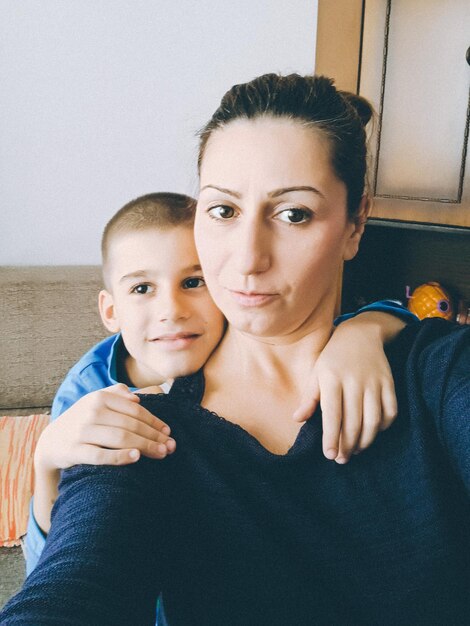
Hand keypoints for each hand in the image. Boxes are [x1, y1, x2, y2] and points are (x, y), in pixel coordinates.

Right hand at [35, 383, 175, 471]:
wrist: (52, 441)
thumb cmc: (83, 420)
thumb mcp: (96, 401)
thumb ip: (117, 393)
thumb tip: (137, 397)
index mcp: (100, 397)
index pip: (135, 410)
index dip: (154, 421)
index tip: (168, 432)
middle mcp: (91, 412)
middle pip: (131, 425)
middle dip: (154, 436)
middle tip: (170, 446)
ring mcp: (82, 432)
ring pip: (120, 438)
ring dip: (144, 446)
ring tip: (161, 453)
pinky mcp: (75, 451)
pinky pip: (101, 455)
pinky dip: (119, 456)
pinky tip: (136, 457)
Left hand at [292, 316, 398, 462]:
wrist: (360, 333)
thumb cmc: (333, 357)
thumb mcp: (316, 372)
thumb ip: (309, 397)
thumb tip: (297, 419)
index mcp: (332, 379)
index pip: (332, 414)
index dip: (331, 437)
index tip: (330, 455)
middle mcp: (354, 381)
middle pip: (353, 421)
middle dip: (347, 445)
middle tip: (342, 459)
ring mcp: (374, 382)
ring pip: (373, 420)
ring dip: (365, 440)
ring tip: (356, 450)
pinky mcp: (389, 383)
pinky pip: (390, 411)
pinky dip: (383, 426)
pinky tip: (373, 432)